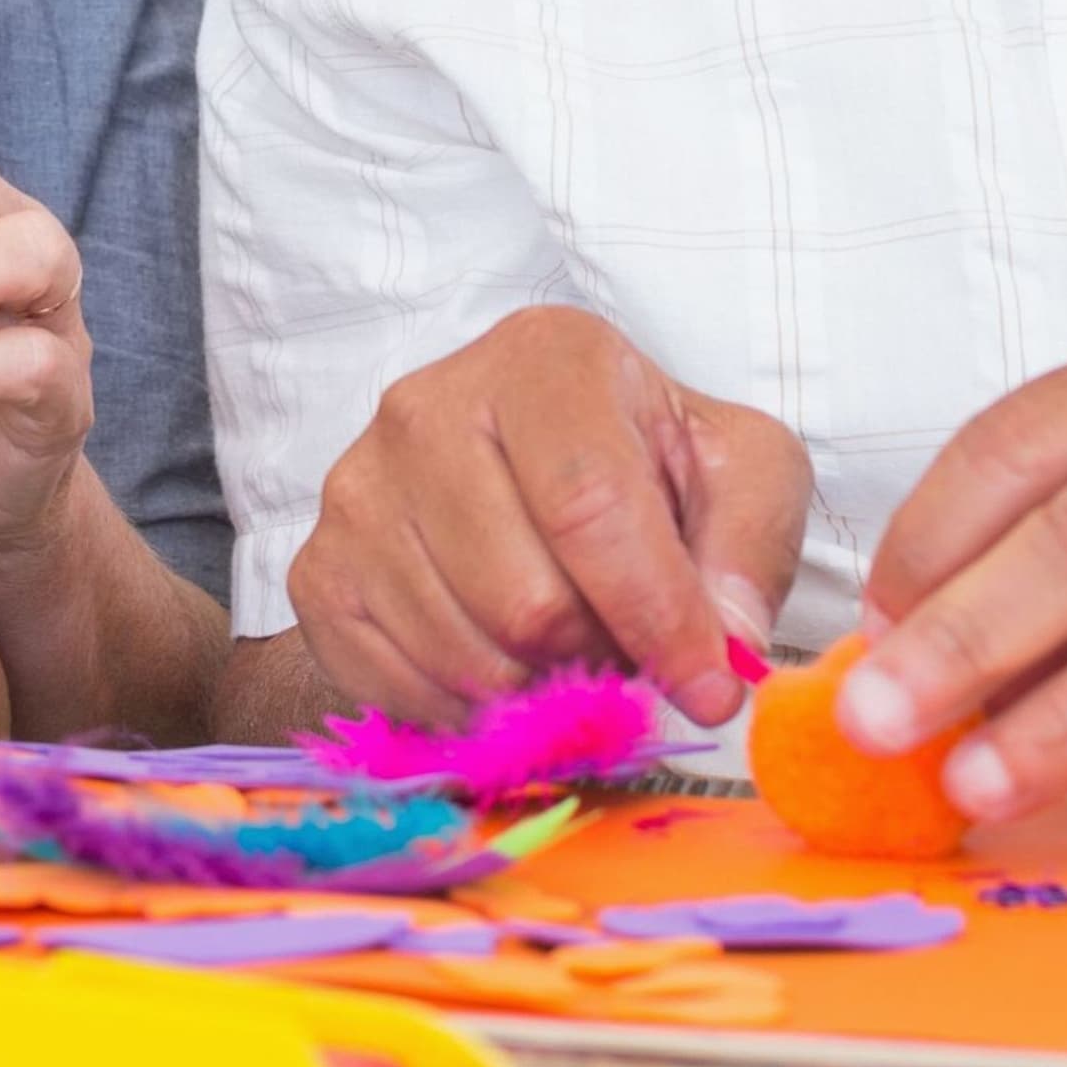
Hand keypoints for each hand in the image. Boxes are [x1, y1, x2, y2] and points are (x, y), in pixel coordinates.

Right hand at [285, 305, 811, 729]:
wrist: (538, 464)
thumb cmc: (650, 464)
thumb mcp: (742, 473)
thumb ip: (749, 551)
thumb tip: (723, 648)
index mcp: (542, 358)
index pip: (589, 506)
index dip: (656, 616)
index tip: (709, 689)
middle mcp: (426, 407)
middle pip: (525, 600)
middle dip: (600, 654)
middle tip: (626, 642)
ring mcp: (357, 489)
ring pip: (464, 656)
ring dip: (539, 686)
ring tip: (566, 642)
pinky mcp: (317, 567)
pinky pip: (395, 686)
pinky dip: (467, 709)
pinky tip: (502, 664)